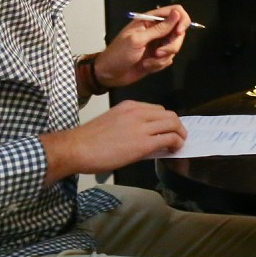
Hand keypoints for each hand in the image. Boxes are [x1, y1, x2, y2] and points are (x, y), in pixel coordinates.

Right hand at [41, 101, 185, 180]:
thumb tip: (146, 135)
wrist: (75, 148)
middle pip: (169, 114)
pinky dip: (176, 143)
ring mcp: (142, 126)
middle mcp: (138, 112)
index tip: (166, 130)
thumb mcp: (112, 122)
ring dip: (180, 134)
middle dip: (177, 126)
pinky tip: (173, 150)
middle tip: (178, 137)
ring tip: (178, 144)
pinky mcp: (143, 143)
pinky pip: (169, 138)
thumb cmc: (88, 140)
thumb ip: (130, 124)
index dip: (165, 121)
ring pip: (173, 124)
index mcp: (130, 106)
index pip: (157, 109)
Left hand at [96, 6, 189, 87]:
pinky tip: (147, 66)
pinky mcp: (158, 57)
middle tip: (158, 53)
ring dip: (163, 57)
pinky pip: (169, 59)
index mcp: (150, 20)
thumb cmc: (119, 54)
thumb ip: (159, 28)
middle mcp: (157, 30)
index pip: (175, 12)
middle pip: (179, 31)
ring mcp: (158, 44)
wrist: (109, 74)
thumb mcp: (138, 40)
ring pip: (175, 47)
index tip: (178, 33)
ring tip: (148, 62)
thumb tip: (177, 14)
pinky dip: (159, 64)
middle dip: (171, 45)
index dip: (181, 20)